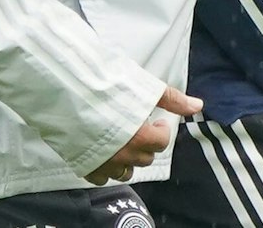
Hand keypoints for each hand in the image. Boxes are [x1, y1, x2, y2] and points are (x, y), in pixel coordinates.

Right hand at [85, 85, 202, 184]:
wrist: (65, 91)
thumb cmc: (104, 86)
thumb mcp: (144, 87)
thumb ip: (172, 99)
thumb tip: (197, 105)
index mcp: (141, 137)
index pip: (162, 142)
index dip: (161, 129)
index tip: (156, 120)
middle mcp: (125, 154)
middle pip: (146, 157)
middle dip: (146, 143)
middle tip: (137, 127)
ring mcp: (105, 163)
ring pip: (126, 172)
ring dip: (128, 159)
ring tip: (122, 141)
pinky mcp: (86, 166)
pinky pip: (102, 178)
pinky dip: (105, 168)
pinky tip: (104, 152)